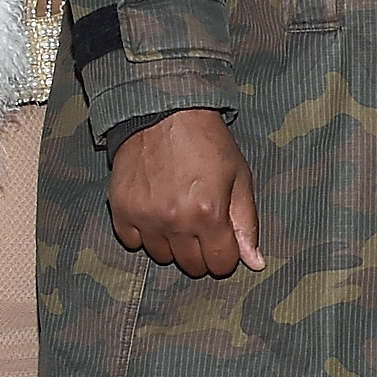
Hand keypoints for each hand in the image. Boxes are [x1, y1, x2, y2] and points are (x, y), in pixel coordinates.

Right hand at [107, 107, 264, 277]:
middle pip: (191, 265)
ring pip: (161, 256)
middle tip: (200, 223)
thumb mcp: (239, 178)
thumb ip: (246, 224)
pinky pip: (131, 242)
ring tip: (176, 212)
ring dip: (172, 243)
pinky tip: (153, 211)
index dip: (226, 254)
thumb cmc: (208, 142)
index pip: (221, 264)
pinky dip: (142, 233)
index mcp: (208, 214)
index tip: (223, 238)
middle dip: (201, 251)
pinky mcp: (120, 208)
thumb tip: (255, 264)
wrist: (164, 110)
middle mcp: (174, 221)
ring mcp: (144, 216)